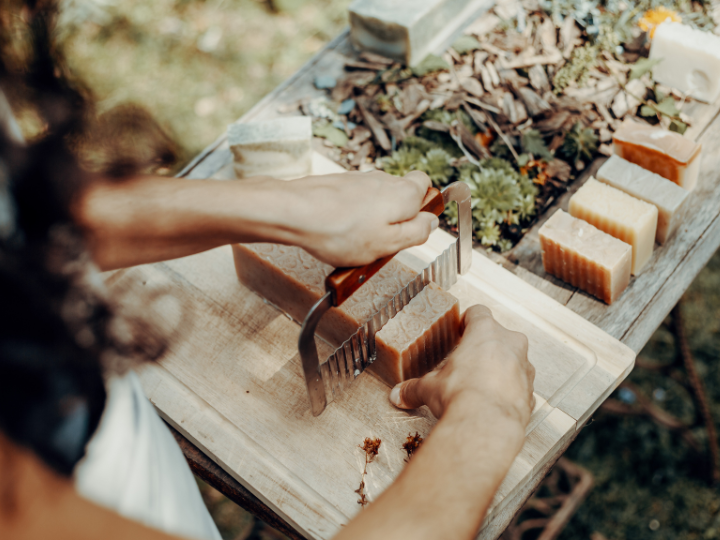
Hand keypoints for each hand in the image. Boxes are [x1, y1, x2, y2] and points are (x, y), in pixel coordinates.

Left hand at [279, 170, 438, 266]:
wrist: (295, 213)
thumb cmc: (340, 231)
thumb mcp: (389, 244)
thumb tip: (432, 222)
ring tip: (354, 243)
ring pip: (375, 199)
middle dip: (395, 217)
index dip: (423, 208)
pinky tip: (337, 235)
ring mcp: (359, 180)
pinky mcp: (338, 184)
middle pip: (400, 194)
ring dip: (371, 220)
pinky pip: (353, 203)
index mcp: (404, 193)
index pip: (426, 186)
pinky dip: (350, 217)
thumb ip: (416, 232)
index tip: (412, 228)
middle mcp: (384, 180)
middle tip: (382, 242)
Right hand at [389, 305, 534, 428]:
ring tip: (481, 385)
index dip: (468, 321)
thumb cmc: (461, 396)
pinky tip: (493, 403)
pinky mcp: (531, 392)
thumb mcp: (429, 388)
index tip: (461, 330)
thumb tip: (399, 394)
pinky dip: (509, 392)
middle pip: (499, 335)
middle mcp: (510, 344)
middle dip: (484, 347)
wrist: (487, 424)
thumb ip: (414, 388)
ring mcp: (524, 368)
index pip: (478, 313)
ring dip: (500, 368)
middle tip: (468, 361)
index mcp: (485, 332)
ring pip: (514, 360)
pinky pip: (520, 386)